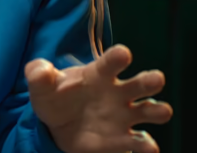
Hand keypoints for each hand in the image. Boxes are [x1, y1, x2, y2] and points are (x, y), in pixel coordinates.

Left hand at [26, 44, 172, 152]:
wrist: (57, 126)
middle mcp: (119, 92)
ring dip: (158, 110)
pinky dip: (146, 145)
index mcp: (99, 73)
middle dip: (150, 80)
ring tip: (159, 111)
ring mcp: (124, 116)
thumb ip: (38, 74)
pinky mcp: (123, 139)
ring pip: (151, 110)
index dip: (118, 56)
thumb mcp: (42, 86)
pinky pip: (140, 142)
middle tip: (155, 79)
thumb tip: (40, 70)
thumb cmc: (55, 97)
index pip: (112, 61)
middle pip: (142, 82)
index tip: (123, 54)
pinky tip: (147, 146)